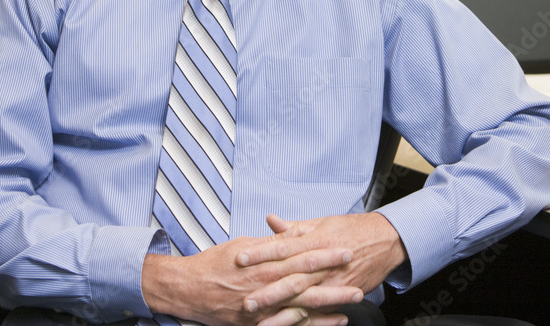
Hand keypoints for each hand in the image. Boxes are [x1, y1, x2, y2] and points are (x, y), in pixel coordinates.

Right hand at [142, 234, 361, 325]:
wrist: (189, 289)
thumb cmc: (216, 264)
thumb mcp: (245, 245)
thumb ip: (272, 242)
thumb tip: (295, 233)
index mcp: (264, 263)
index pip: (302, 255)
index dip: (325, 252)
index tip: (345, 248)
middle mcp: (267, 285)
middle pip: (308, 280)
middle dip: (335, 276)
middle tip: (359, 272)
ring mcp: (265, 307)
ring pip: (305, 305)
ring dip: (332, 301)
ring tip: (356, 297)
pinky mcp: (261, 323)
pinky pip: (293, 325)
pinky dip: (316, 323)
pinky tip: (335, 320)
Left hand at [238, 212, 407, 318]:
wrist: (386, 240)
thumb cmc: (353, 229)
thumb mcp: (322, 223)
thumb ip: (294, 227)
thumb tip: (271, 221)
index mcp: (314, 241)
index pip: (281, 247)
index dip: (260, 253)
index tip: (240, 259)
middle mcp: (322, 263)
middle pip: (290, 278)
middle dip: (267, 291)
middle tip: (245, 301)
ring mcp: (333, 282)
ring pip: (304, 300)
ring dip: (282, 312)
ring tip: (261, 322)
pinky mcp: (343, 295)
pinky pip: (321, 311)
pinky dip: (305, 321)